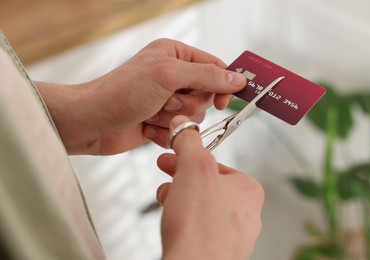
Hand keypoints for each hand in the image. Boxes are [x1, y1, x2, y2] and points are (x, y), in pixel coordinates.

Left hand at [36, 39, 245, 154]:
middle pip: (206, 94)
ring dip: (174, 119)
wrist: (92, 122)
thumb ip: (206, 76)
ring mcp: (167, 100)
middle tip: (167, 101)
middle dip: (187, 104)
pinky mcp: (161, 121)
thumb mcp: (168, 75)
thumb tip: (238, 78)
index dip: (223, 84)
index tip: (223, 101)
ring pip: (195, 115)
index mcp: (175, 55)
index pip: (214, 67)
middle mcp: (172, 76)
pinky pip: (180, 131)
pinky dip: (164, 132)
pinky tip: (146, 127)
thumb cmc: (122, 92)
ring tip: (151, 114)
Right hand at [156, 116, 263, 259]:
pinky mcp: (220, 251)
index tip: (171, 158)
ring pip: (203, 208)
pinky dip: (186, 223)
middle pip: (207, 186)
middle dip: (181, 180)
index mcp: (248, 189)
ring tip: (167, 202)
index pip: (215, 165)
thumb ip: (188, 142)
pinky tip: (175, 224)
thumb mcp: (193, 168)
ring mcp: (234, 234)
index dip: (187, 159)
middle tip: (165, 179)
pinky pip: (201, 229)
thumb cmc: (200, 224)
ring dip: (181, 200)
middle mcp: (246, 213)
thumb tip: (184, 125)